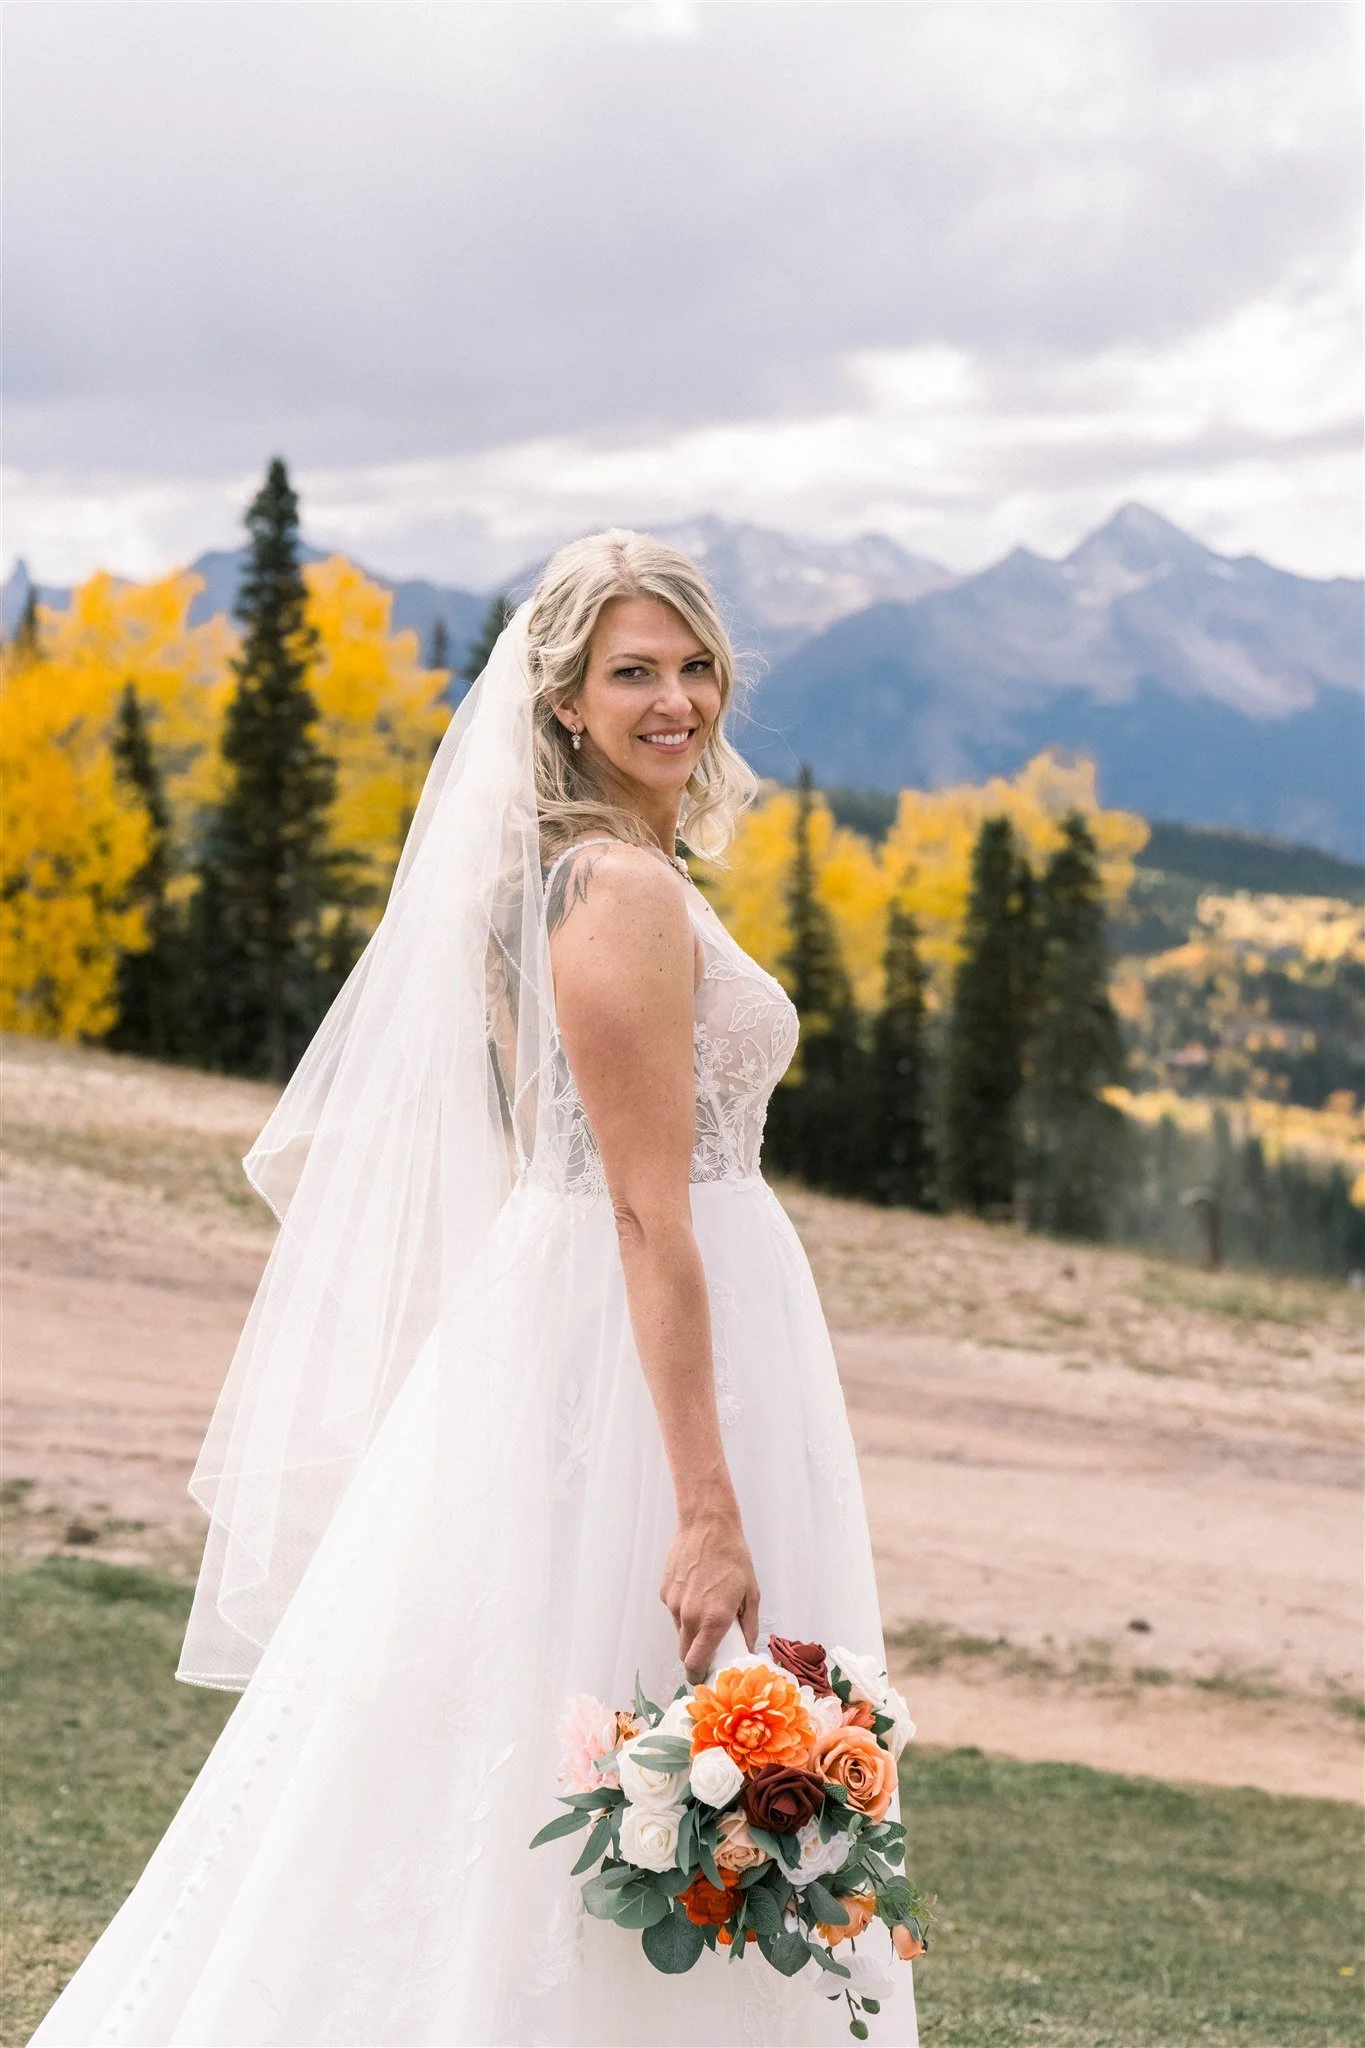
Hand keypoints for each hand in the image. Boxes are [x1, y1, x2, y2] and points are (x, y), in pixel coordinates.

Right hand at [660, 1500, 759, 1682]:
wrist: (707, 1525)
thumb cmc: (733, 1557)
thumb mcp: (751, 1593)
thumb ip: (749, 1627)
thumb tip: (747, 1649)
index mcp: (714, 1620)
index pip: (696, 1663)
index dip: (699, 1675)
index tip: (705, 1676)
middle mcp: (689, 1616)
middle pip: (684, 1653)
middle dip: (695, 1657)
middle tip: (709, 1647)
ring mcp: (674, 1604)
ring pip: (679, 1631)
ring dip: (691, 1630)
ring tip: (707, 1607)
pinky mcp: (665, 1591)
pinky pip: (674, 1610)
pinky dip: (684, 1608)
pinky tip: (696, 1589)